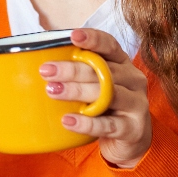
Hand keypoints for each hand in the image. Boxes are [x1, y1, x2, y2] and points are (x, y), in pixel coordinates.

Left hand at [39, 28, 150, 167]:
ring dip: (76, 91)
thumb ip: (77, 73)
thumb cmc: (104, 106)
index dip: (93, 39)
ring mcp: (136, 104)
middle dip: (72, 69)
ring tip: (52, 91)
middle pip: (104, 70)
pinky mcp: (133, 128)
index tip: (73, 36)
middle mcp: (133, 80)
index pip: (110, 45)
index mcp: (122, 63)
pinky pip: (108, 125)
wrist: (129, 141)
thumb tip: (41, 65)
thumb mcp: (94, 85)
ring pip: (107, 94)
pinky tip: (68, 120)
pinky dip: (87, 123)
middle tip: (46, 71)